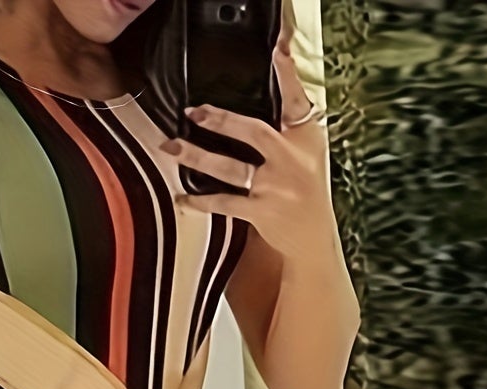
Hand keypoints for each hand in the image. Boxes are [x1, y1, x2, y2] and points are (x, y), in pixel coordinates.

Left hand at [158, 38, 336, 265]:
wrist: (313, 237)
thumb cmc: (306, 187)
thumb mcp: (309, 148)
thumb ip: (289, 121)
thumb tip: (271, 84)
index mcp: (304, 138)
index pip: (297, 100)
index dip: (288, 75)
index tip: (278, 53)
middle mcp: (290, 160)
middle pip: (253, 132)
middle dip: (221, 120)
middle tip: (193, 112)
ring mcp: (274, 187)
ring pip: (230, 168)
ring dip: (197, 157)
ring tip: (172, 147)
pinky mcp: (260, 212)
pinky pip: (224, 202)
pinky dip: (201, 201)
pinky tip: (182, 196)